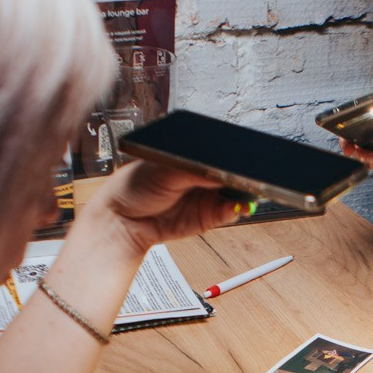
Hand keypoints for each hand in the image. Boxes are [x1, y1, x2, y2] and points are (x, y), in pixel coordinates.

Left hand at [87, 159, 241, 255]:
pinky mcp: (208, 216)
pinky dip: (237, 210)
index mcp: (193, 155)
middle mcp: (203, 174)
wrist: (122, 221)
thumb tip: (220, 170)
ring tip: (248, 191)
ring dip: (246, 193)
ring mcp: (207, 196)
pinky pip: (230, 213)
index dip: (233, 155)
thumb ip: (193, 169)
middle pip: (233, 172)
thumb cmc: (133, 187)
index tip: (243, 159)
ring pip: (236, 193)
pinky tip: (238, 206)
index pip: (221, 151)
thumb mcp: (162, 170)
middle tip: (250, 175)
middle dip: (244, 174)